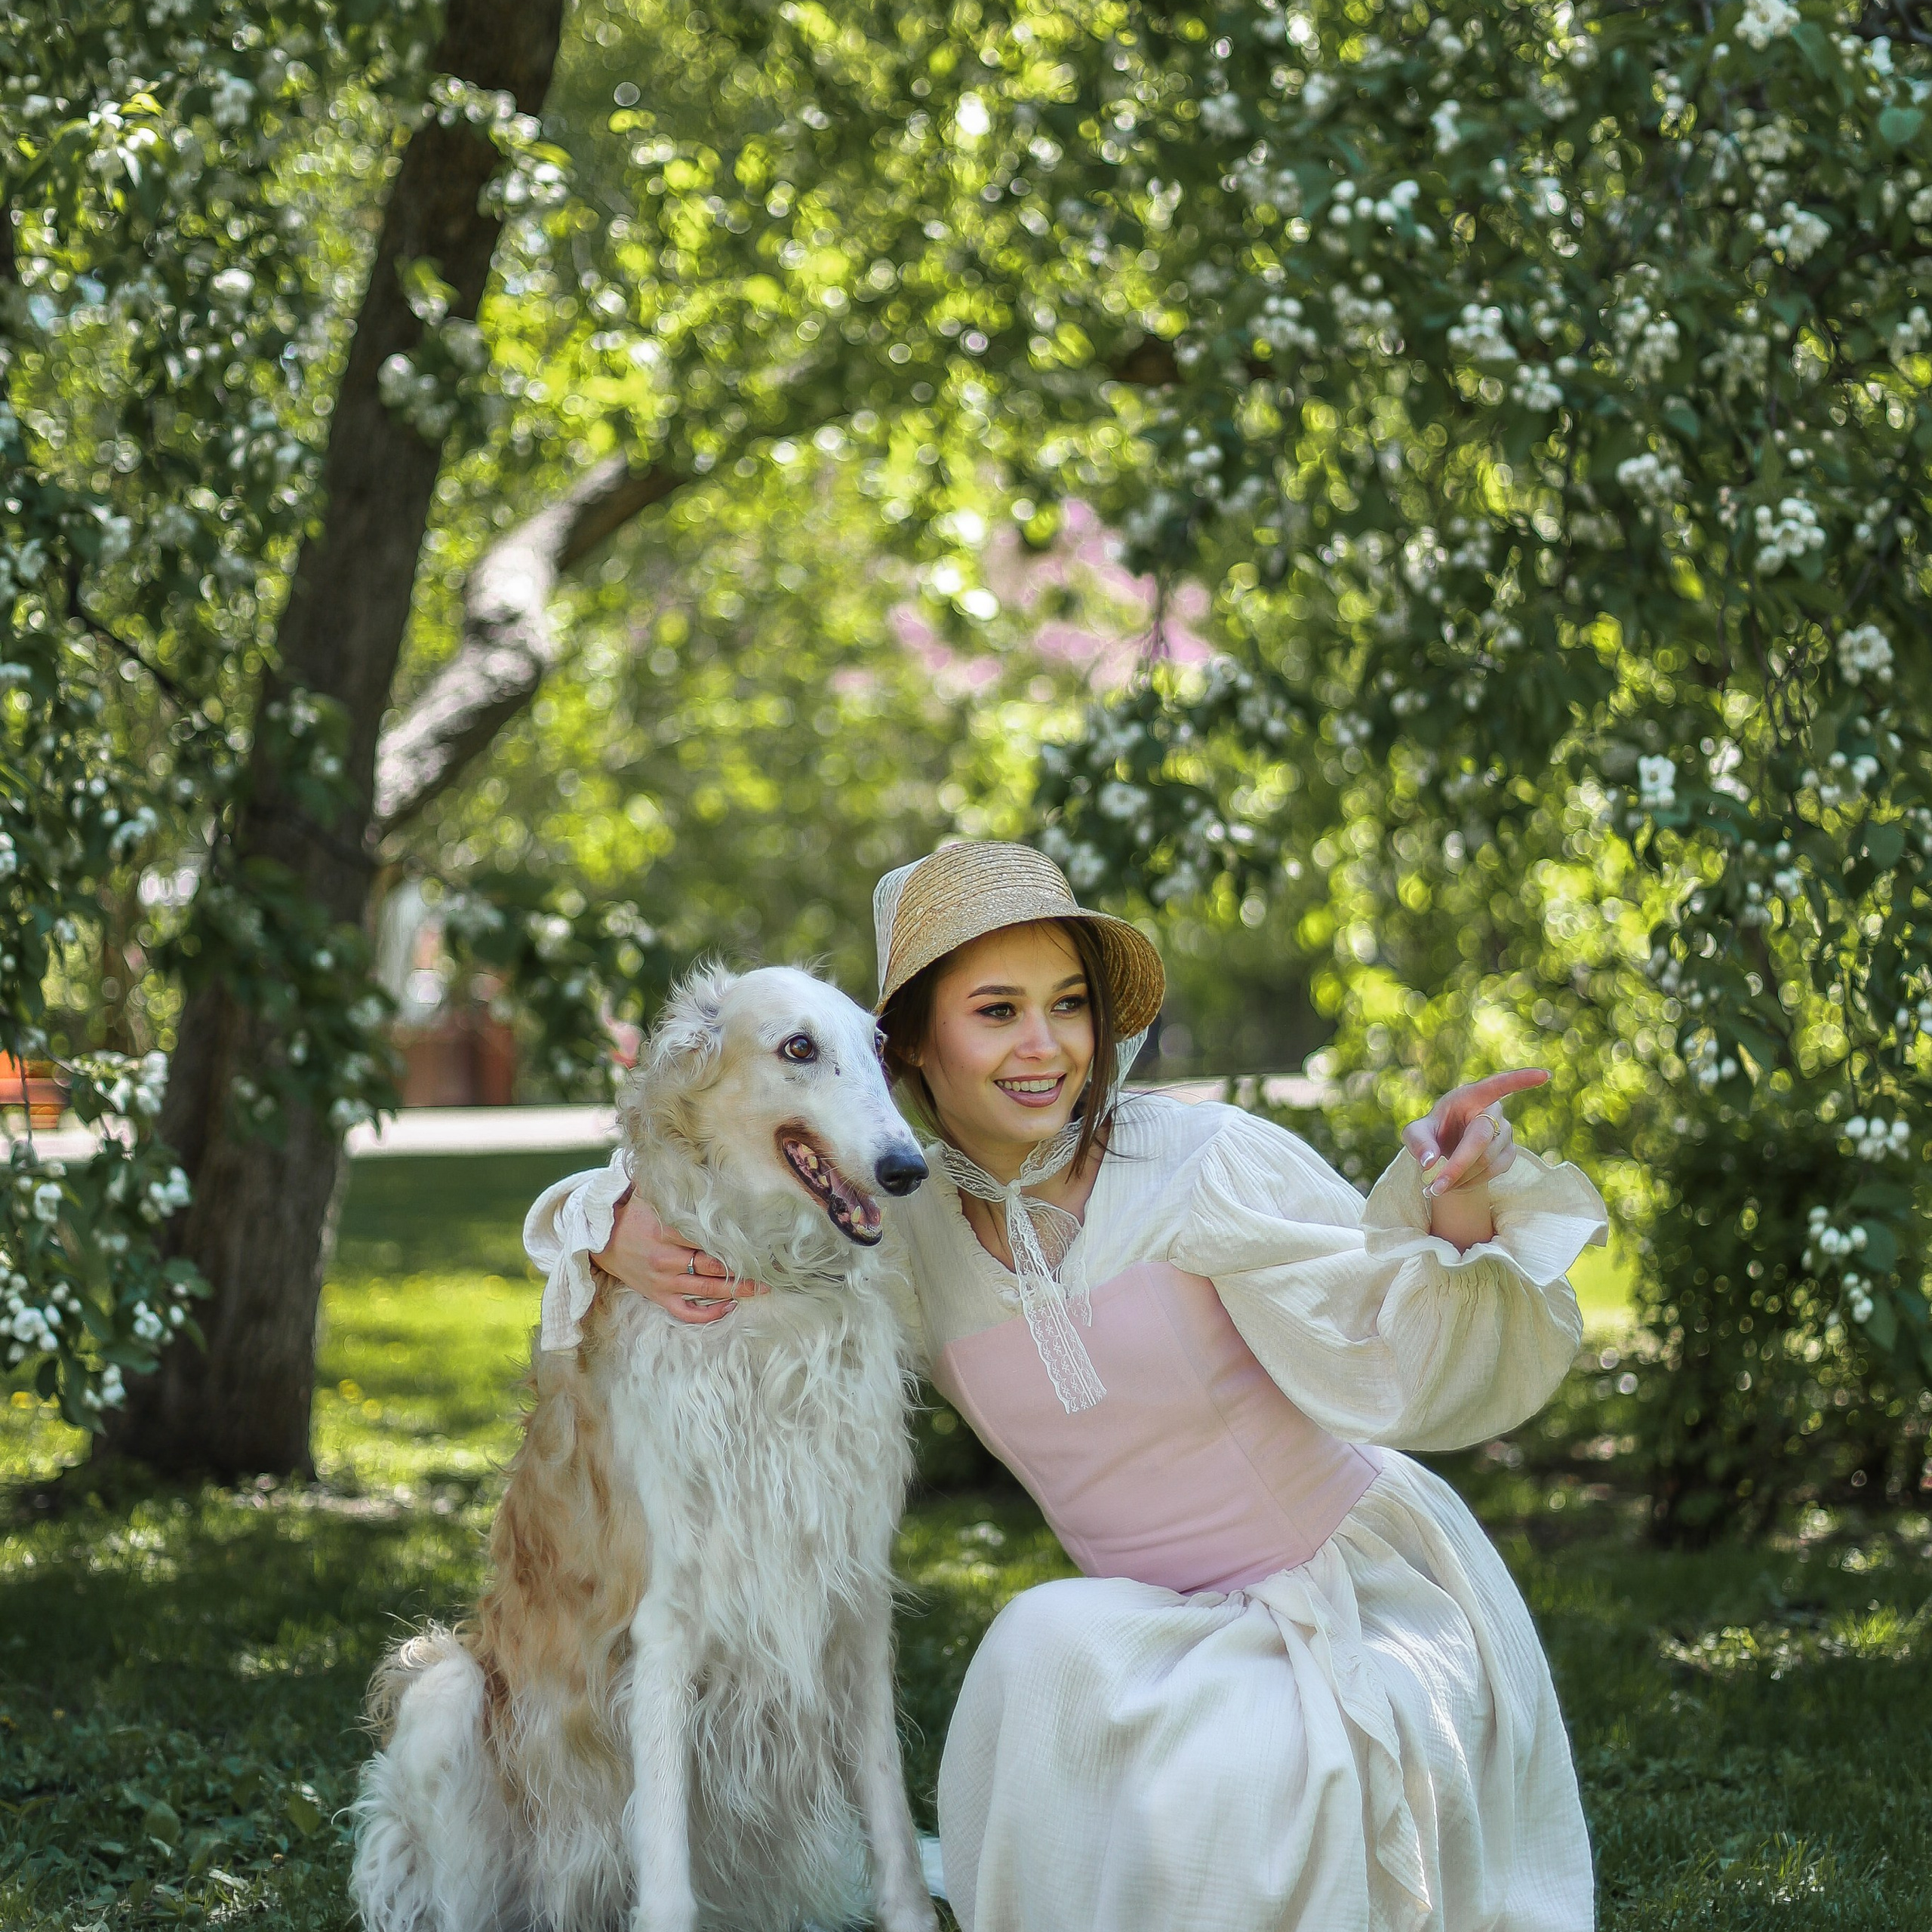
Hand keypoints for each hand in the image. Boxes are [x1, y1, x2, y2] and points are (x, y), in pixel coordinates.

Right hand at [594, 1190, 768, 1325]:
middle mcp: (665, 1259)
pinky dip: (709, 1314)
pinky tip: (729, 1306)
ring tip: (762, 1289)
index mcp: (665, 1232)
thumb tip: (699, 1165)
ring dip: (737, 1291)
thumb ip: (674, 1185)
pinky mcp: (659, 1296)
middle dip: (744, 1268)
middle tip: (771, 1268)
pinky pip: (687, 1313)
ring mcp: (662, 1282)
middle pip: (713, 1266)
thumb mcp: (649, 1194)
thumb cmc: (631, 1215)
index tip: (759, 1241)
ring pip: (706, 1290)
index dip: (734, 1240)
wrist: (600, 1242)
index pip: (707, 1238)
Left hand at [1401, 1069, 1546, 1247]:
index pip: (1499, 1085)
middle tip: (1433, 1188)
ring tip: (1437, 1186)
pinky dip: (1471, 1182)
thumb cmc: (1432, 1134)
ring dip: (1460, 1178)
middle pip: (1481, 1140)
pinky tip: (1455, 1185)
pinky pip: (1494, 1171)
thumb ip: (1418, 1142)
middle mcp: (1494, 1111)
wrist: (1447, 1152)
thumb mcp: (1415, 1133)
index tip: (1545, 1075)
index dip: (1521, 1080)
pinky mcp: (1510, 1153)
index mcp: (1472, 1096)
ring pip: (1486, 1160)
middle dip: (1456, 1167)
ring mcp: (1506, 1132)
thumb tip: (1430, 1162)